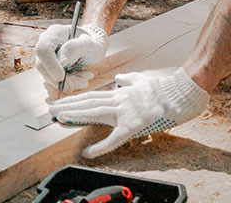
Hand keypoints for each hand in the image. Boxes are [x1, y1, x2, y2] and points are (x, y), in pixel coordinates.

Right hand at [34, 24, 107, 92]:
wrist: (93, 47)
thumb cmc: (92, 42)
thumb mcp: (89, 43)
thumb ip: (75, 48)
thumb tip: (62, 62)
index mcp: (54, 32)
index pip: (43, 49)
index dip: (50, 65)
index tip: (61, 77)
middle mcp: (47, 43)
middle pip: (41, 65)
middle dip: (59, 78)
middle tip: (77, 83)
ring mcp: (47, 56)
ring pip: (48, 75)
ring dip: (67, 82)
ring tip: (85, 77)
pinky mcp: (50, 67)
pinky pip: (54, 80)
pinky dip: (69, 83)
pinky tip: (82, 78)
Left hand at [48, 69, 208, 157]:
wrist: (179, 93)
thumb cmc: (164, 89)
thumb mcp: (143, 79)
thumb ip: (128, 79)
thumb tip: (119, 78)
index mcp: (120, 92)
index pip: (93, 95)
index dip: (75, 99)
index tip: (61, 101)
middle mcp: (119, 100)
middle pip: (88, 102)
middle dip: (68, 106)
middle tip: (50, 109)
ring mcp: (125, 112)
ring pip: (95, 113)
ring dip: (75, 115)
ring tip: (59, 118)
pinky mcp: (133, 125)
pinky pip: (114, 139)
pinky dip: (100, 146)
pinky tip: (88, 152)